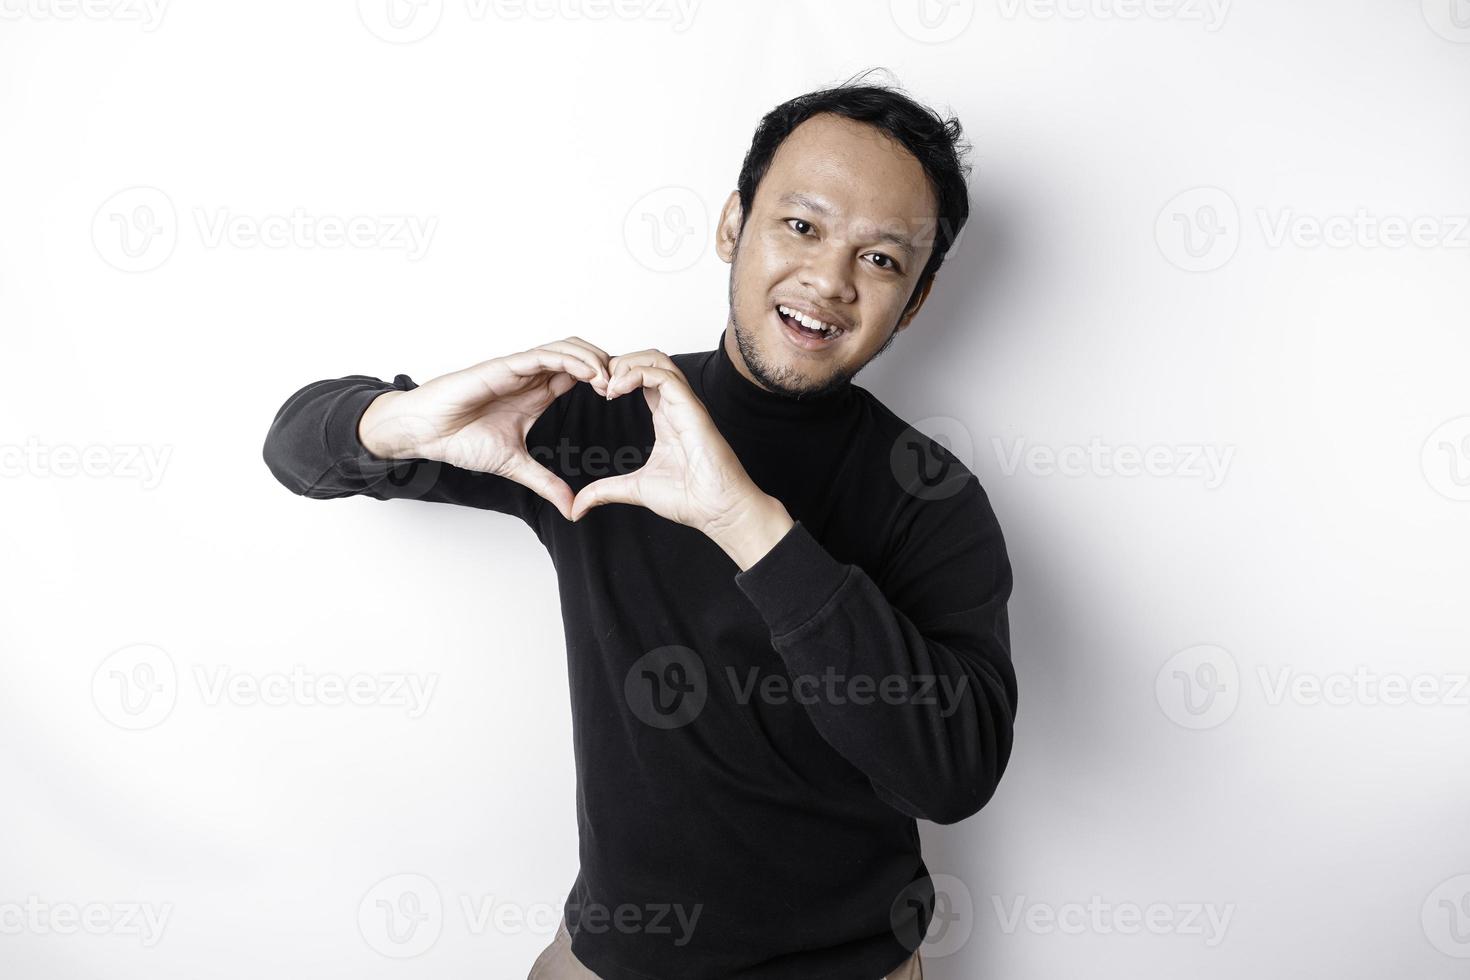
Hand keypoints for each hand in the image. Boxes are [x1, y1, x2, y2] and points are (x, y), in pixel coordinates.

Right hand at [357, 336, 611, 520]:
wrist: (427, 433)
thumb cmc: (461, 440)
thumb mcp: (515, 465)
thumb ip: (546, 483)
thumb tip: (571, 508)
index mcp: (537, 394)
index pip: (580, 376)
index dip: (605, 381)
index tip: (626, 399)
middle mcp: (532, 377)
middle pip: (581, 357)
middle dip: (608, 366)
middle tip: (627, 387)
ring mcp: (520, 369)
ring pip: (568, 349)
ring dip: (595, 360)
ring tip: (613, 381)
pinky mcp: (506, 366)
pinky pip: (546, 355)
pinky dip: (572, 360)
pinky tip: (591, 374)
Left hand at [569, 350, 792, 564]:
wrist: (716, 510)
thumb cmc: (689, 498)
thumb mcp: (634, 489)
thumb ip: (605, 491)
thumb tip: (578, 506)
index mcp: (666, 416)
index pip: (643, 377)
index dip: (617, 376)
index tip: (596, 392)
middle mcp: (676, 405)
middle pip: (649, 359)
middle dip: (619, 363)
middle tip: (597, 384)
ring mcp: (685, 404)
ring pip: (657, 359)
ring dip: (627, 364)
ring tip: (606, 385)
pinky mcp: (690, 408)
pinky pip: (663, 375)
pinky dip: (636, 374)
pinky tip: (617, 391)